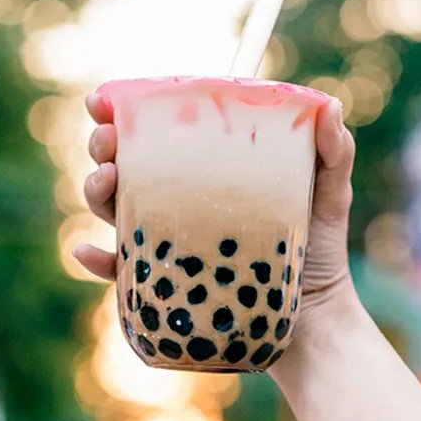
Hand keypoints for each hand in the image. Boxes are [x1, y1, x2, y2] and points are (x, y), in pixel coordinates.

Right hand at [72, 92, 357, 317]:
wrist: (314, 319)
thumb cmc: (318, 251)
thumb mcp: (329, 196)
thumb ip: (333, 153)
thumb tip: (331, 106)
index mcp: (206, 169)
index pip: (158, 131)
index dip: (123, 110)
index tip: (104, 100)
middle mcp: (178, 202)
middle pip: (125, 163)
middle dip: (104, 146)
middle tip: (108, 143)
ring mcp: (166, 243)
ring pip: (113, 208)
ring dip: (96, 190)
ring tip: (106, 181)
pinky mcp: (162, 284)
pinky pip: (119, 273)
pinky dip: (97, 262)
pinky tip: (87, 252)